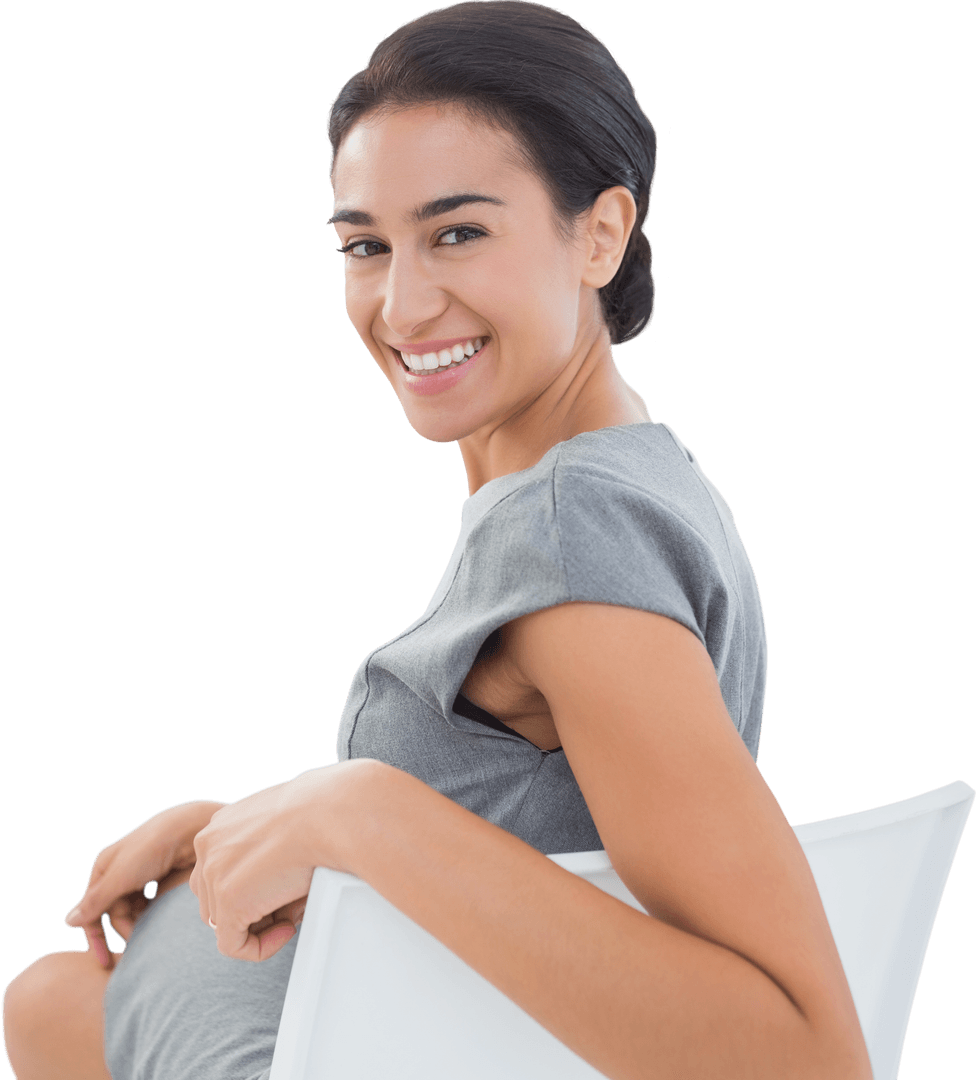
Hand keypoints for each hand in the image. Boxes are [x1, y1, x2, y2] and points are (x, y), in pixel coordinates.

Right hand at [64, 799, 225, 969]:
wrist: (191, 827)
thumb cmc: (152, 848)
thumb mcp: (120, 877)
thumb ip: (96, 901)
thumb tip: (69, 923)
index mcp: (104, 866)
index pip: (92, 908)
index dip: (96, 936)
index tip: (106, 962)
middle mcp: (120, 869)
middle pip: (115, 910)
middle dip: (124, 929)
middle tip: (137, 946)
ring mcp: (141, 871)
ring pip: (134, 907)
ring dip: (140, 922)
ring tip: (151, 935)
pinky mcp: (161, 873)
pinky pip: (151, 900)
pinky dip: (154, 912)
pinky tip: (161, 918)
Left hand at [188, 763, 368, 962]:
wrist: (328, 813)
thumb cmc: (318, 813)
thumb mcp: (280, 824)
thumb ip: (263, 850)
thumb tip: (271, 884)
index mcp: (220, 823)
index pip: (218, 870)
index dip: (249, 889)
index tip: (279, 887)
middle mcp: (208, 844)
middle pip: (214, 897)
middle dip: (252, 908)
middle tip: (288, 903)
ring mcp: (214, 874)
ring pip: (224, 922)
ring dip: (258, 924)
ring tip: (293, 908)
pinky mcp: (230, 901)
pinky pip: (233, 945)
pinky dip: (260, 947)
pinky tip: (287, 929)